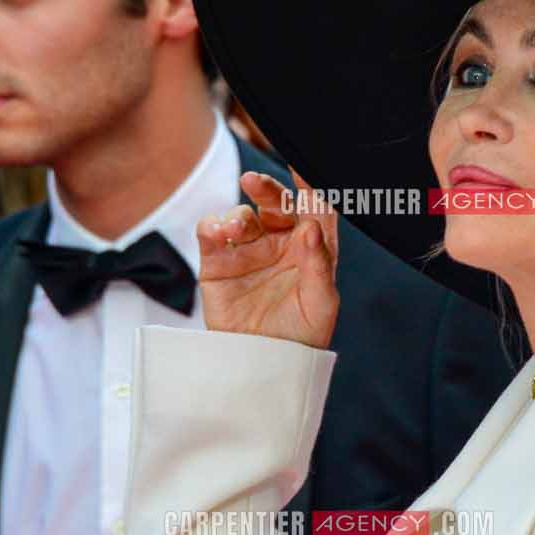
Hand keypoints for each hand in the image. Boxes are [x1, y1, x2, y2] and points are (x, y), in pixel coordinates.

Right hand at [194, 170, 339, 349]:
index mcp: (312, 248)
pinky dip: (213, 226)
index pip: (315, 209)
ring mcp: (249, 250)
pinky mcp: (219, 261)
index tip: (302, 167)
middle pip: (276, 204)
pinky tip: (219, 232)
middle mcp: (281, 243)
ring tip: (237, 227)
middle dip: (267, 189)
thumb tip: (311, 228)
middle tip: (254, 181)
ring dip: (238, 213)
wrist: (261, 367)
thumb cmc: (300, 337)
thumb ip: (319, 265)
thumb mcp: (321, 304)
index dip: (310, 186)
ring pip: (243, 215)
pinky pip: (213, 232)